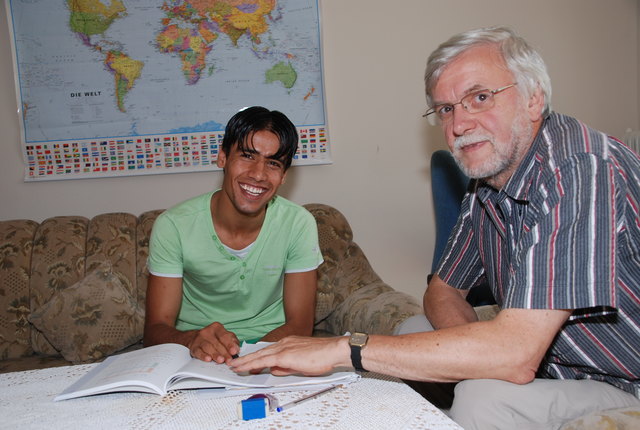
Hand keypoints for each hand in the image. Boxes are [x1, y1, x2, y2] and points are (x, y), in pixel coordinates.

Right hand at [188, 322, 239, 363]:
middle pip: (217, 343)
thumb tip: (237, 349)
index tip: (234, 352)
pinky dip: (203, 356)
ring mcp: (199, 339)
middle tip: (229, 360)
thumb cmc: (213, 338)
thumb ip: (232, 341)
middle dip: (224, 352)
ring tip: (220, 360)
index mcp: (217, 327)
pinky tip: (208, 359)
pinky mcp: (194, 347)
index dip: (230, 344)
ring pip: (208, 347)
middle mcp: (208, 332)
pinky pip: (198, 351)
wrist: (195, 338)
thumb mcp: (224, 336)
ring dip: (215, 354)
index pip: (225, 336)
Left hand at [230, 335, 348, 375]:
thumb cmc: (322, 356)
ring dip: (245, 361)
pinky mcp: (285, 355)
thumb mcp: (301, 364)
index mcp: (288, 344)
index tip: (245, 361)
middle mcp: (284, 343)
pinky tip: (245, 367)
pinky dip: (253, 364)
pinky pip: (265, 360)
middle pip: (260, 352)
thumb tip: (275, 370)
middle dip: (245, 359)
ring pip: (259, 356)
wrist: (333, 350)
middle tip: (233, 363)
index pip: (267, 352)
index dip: (255, 357)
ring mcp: (283, 348)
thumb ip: (287, 366)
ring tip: (234, 366)